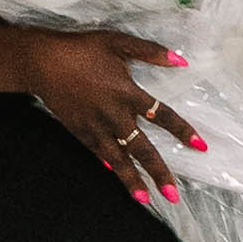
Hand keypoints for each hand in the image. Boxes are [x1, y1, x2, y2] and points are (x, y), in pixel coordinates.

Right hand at [18, 21, 191, 197]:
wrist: (41, 62)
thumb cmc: (81, 49)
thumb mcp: (118, 42)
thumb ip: (151, 52)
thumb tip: (182, 60)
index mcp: (127, 93)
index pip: (162, 116)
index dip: (183, 131)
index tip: (200, 146)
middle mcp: (113, 115)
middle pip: (142, 149)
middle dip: (158, 173)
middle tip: (173, 195)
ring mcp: (95, 126)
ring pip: (118, 159)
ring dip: (132, 180)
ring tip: (146, 199)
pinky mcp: (79, 131)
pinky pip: (98, 153)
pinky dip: (109, 166)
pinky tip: (118, 177)